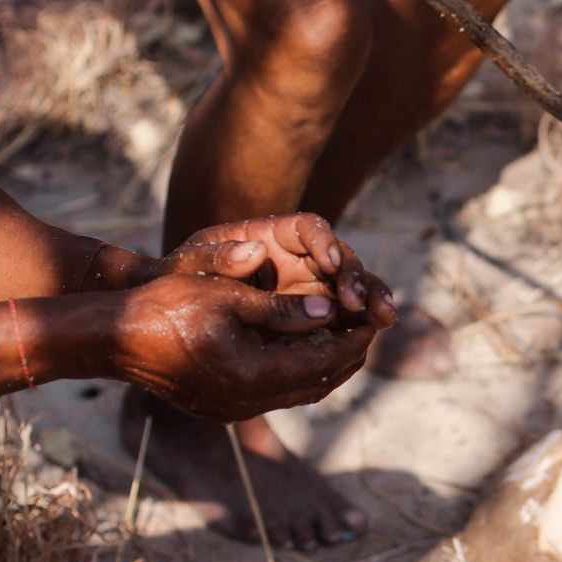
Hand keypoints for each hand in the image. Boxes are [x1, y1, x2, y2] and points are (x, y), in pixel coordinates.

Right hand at [108, 274, 375, 419]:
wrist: (110, 338)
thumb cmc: (165, 307)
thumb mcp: (227, 297)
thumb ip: (281, 309)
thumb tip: (328, 312)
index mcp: (253, 375)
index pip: (323, 362)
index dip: (353, 340)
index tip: (373, 317)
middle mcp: (248, 402)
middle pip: (319, 385)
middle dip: (348, 357)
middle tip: (369, 328)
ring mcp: (234, 409)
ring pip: (300, 393)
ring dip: (326, 367)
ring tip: (346, 336)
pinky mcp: (223, 407)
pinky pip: (277, 393)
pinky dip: (300, 372)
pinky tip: (307, 348)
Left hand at [156, 213, 396, 328]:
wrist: (177, 315)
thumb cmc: (181, 280)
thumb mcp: (190, 266)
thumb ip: (216, 257)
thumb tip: (252, 252)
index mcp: (274, 235)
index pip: (311, 228)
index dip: (325, 241)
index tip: (329, 261)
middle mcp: (302, 258)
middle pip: (341, 259)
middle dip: (356, 277)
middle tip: (360, 301)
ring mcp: (314, 287)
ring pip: (353, 287)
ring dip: (372, 299)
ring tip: (383, 319)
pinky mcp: (319, 315)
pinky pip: (348, 317)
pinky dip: (363, 324)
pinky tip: (374, 333)